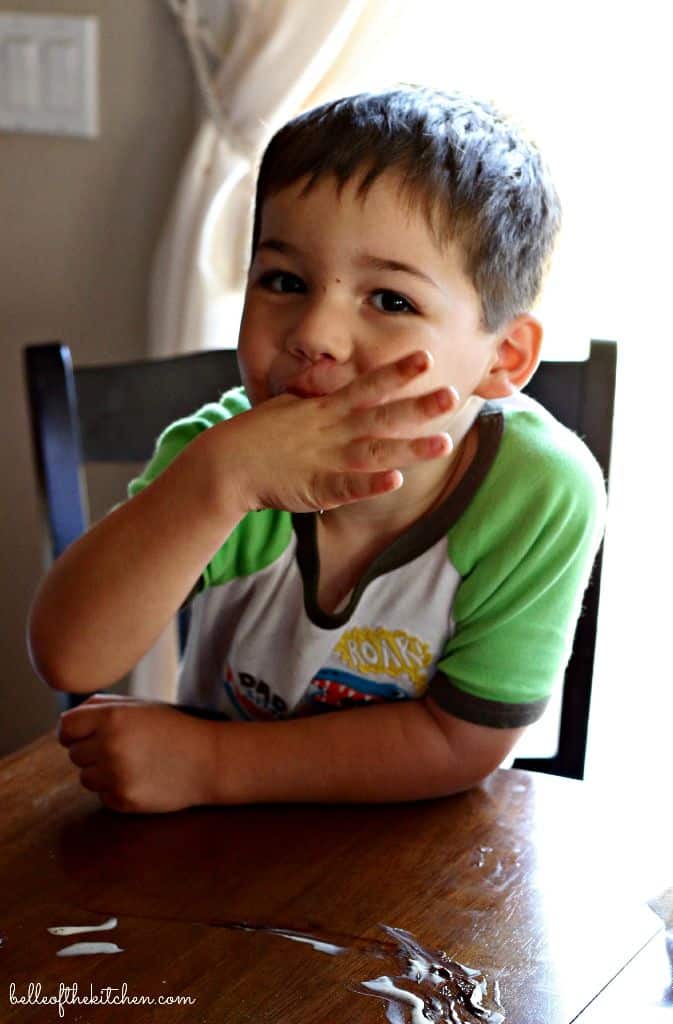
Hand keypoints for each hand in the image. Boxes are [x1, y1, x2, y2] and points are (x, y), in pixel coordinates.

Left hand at [57, 694, 217, 812]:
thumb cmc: (174, 729)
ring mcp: (116, 775)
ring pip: (85, 778)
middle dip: (92, 752)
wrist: (208, 760)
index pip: (66, 727)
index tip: (82, 736)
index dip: (72, 732)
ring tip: (132, 764)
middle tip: (121, 748)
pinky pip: (102, 796)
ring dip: (102, 773)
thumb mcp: (141, 706)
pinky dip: (116, 790)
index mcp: (112, 717)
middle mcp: (109, 745)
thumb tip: (67, 722)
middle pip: (75, 754)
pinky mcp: (123, 799)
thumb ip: (101, 707)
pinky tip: (140, 778)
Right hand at [219, 350, 458, 513]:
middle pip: (383, 416)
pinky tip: (395, 481)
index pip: (369, 385)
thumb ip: (316, 388)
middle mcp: (333, 430)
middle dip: (418, 407)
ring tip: (443, 444)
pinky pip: (348, 487)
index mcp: (328, 408)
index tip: (427, 357)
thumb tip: (332, 370)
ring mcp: (327, 459)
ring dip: (409, 449)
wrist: (226, 464)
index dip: (398, 372)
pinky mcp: (317, 488)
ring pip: (376, 452)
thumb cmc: (260, 433)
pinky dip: (371, 485)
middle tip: (452, 395)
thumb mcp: (290, 403)